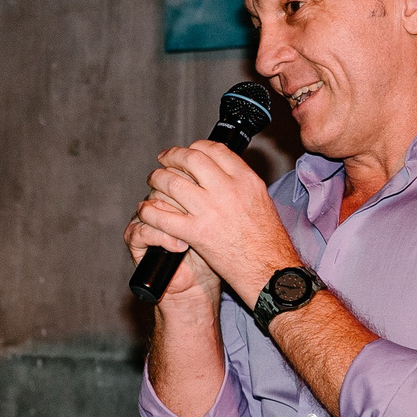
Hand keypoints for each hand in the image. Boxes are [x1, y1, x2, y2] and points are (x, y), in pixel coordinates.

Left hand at [134, 139, 299, 306]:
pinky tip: (146, 210)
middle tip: (163, 161)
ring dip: (157, 180)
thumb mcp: (259, 200)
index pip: (214, 149)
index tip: (186, 152)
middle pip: (190, 159)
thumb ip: (238, 183)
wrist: (270, 269)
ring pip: (172, 183)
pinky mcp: (196, 233)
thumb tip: (218, 171)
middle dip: (171, 157)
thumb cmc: (267, 240)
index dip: (194, 147)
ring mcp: (210, 210)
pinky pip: (163, 216)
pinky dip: (149, 211)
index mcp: (245, 179)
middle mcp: (227, 190)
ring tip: (154, 182)